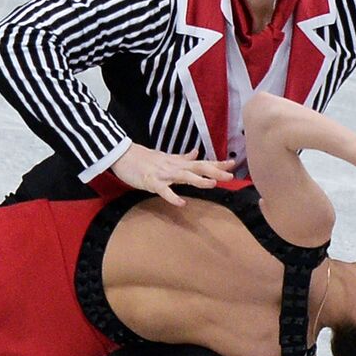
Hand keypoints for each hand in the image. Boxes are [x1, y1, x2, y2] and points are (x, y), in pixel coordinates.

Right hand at [110, 144, 235, 206]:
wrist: (122, 155)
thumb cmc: (143, 158)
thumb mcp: (166, 157)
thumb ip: (182, 157)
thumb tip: (196, 153)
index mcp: (178, 162)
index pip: (201, 162)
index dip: (217, 163)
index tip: (233, 163)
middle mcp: (174, 166)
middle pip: (197, 168)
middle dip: (214, 171)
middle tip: (230, 175)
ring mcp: (163, 173)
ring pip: (183, 176)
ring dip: (198, 180)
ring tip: (212, 184)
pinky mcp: (151, 181)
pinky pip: (163, 190)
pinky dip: (172, 196)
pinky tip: (182, 203)